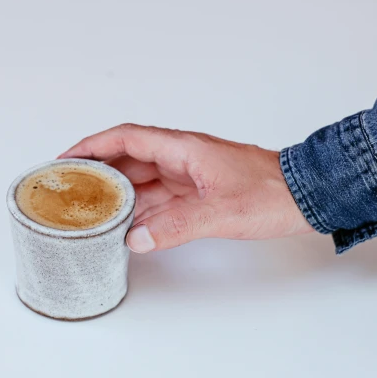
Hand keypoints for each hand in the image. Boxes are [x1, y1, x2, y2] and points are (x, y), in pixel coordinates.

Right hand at [60, 124, 312, 252]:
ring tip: (93, 209)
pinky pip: (162, 198)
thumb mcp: (223, 211)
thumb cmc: (273, 194)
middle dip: (100, 170)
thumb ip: (179, 226)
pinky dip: (143, 211)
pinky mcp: (202, 192)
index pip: (128, 138)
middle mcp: (184, 158)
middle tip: (71, 188)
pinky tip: (131, 226)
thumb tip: (138, 239)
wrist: (308, 197)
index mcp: (185, 149)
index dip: (94, 145)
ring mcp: (192, 175)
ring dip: (121, 193)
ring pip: (145, 180)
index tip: (67, 157)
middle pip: (131, 158)